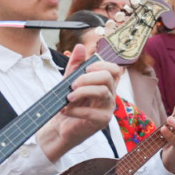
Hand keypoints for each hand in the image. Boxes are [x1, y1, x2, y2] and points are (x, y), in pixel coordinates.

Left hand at [36, 44, 121, 161]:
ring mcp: (108, 108)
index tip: (87, 68)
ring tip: (68, 97)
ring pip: (102, 92)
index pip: (115, 70)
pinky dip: (76, 109)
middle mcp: (110, 95)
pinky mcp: (102, 121)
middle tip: (72, 84)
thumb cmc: (68, 104)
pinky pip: (92, 111)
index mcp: (104, 84)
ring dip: (82, 91)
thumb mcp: (69, 80)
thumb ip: (75, 65)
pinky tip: (66, 110)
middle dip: (87, 78)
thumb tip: (80, 47)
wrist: (59, 127)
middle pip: (108, 78)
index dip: (103, 65)